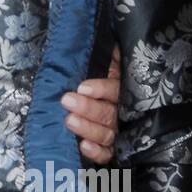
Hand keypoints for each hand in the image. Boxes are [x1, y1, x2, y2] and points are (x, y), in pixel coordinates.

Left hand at [61, 45, 119, 164]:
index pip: (115, 89)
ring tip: (69, 121)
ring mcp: (118, 131)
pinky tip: (83, 146)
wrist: (102, 96)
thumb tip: (104, 38)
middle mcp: (123, 111)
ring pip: (107, 133)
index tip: (82, 87)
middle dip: (88, 108)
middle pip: (109, 113)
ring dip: (88, 128)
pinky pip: (106, 154)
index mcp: (123, 89)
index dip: (101, 89)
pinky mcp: (111, 149)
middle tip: (67, 101)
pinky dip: (96, 152)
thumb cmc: (104, 76)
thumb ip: (110, 53)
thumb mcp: (110, 61)